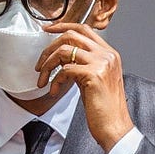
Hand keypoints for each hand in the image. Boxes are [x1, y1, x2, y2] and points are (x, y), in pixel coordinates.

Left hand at [38, 22, 134, 152]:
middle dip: (49, 48)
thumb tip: (61, 60)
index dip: (63, 26)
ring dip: (48, 64)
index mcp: (109, 54)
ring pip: (65, 50)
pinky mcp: (94, 75)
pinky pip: (65, 69)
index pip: (84, 29)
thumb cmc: (103, 109)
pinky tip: (54, 91)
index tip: (47, 29)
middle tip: (39, 65)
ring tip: (43, 80)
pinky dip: (54, 80)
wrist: (115, 127)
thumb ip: (82, 66)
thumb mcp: (93, 81)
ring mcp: (102, 63)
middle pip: (72, 35)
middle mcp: (107, 54)